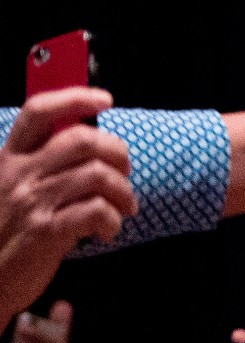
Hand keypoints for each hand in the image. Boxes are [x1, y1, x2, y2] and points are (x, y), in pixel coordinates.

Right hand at [0, 87, 136, 325]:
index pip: (39, 111)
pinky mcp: (47, 230)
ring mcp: (33, 201)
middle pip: (82, 139)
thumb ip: (42, 172)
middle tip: (126, 174)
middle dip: (118, 153)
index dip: (75, 97)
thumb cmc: (3, 238)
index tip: (105, 99)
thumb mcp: (11, 193)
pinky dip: (113, 220)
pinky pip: (97, 211)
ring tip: (125, 209)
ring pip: (98, 175)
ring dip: (124, 192)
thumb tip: (91, 159)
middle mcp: (19, 174)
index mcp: (9, 159)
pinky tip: (108, 232)